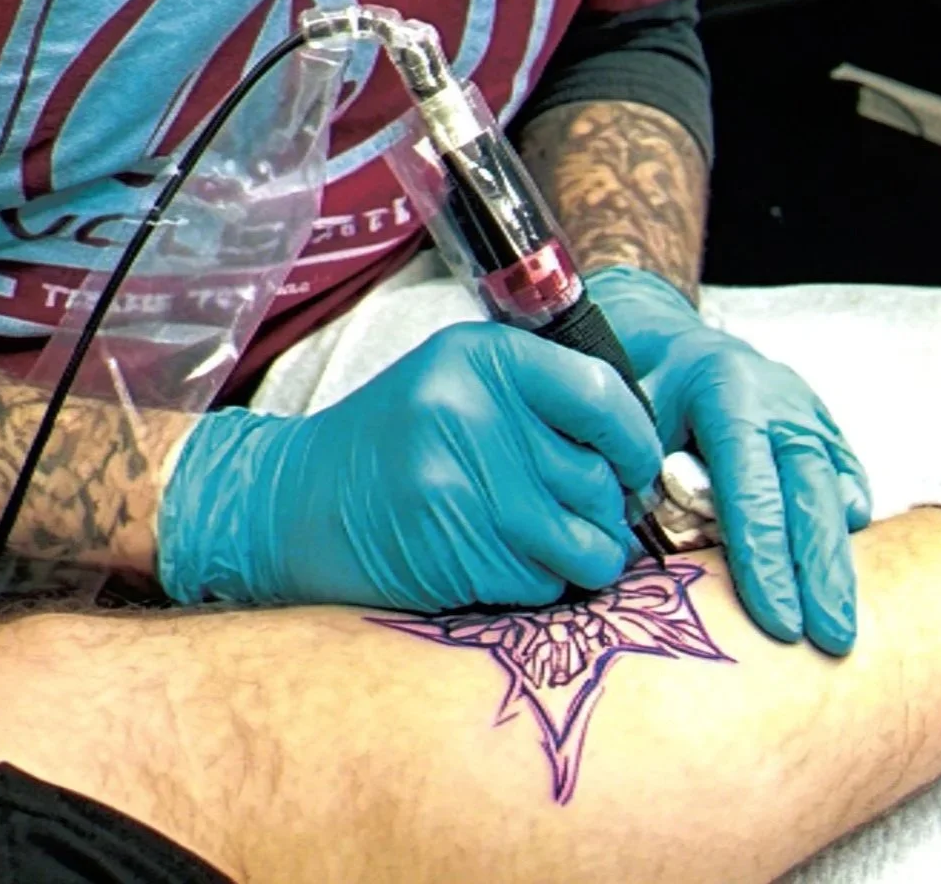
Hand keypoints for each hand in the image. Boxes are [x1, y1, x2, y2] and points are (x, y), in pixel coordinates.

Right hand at [156, 321, 665, 612]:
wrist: (299, 501)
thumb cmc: (395, 440)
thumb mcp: (458, 380)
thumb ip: (539, 393)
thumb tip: (641, 442)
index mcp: (483, 357)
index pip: (603, 394)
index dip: (636, 440)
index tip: (634, 465)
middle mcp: (475, 412)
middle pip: (601, 480)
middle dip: (606, 510)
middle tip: (580, 512)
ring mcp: (464, 484)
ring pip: (586, 541)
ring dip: (581, 554)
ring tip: (544, 540)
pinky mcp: (456, 550)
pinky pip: (545, 582)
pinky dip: (537, 583)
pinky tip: (496, 558)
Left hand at [587, 266, 872, 654]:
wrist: (666, 337)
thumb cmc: (637, 376)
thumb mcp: (621, 413)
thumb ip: (632, 476)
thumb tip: (636, 559)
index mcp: (729, 389)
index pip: (753, 485)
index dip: (765, 557)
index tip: (777, 621)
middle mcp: (781, 400)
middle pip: (811, 493)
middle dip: (821, 573)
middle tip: (831, 642)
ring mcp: (809, 413)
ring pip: (836, 492)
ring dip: (839, 562)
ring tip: (842, 629)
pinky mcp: (823, 430)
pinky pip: (844, 483)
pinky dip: (843, 529)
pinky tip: (843, 578)